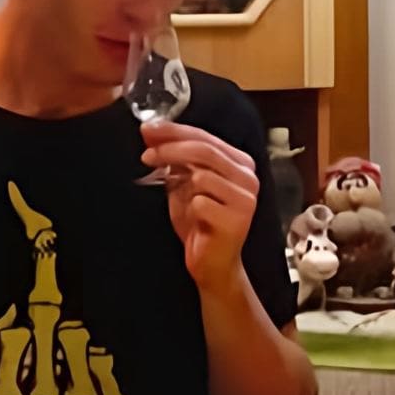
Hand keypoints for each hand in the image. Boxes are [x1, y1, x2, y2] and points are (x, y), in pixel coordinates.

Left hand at [140, 121, 258, 291]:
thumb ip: (174, 159)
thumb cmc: (199, 223)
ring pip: (202, 175)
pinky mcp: (237, 220)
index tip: (147, 130)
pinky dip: (190, 210)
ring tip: (182, 201)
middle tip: (147, 154)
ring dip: (182, 187)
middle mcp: (248, 177)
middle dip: (170, 149)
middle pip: (204, 150)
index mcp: (239, 163)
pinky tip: (196, 221)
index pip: (205, 137)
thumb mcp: (184, 184)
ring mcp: (246, 199)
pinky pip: (201, 203)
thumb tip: (150, 133)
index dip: (174, 131)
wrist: (212, 265)